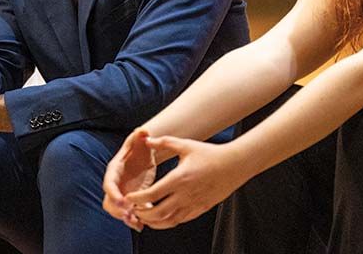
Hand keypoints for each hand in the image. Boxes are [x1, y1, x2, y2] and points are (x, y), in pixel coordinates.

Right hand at [102, 128, 156, 229]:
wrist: (145, 155)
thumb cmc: (141, 147)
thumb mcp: (141, 140)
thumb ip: (140, 136)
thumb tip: (143, 131)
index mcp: (114, 170)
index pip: (108, 183)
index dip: (113, 193)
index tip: (121, 201)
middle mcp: (115, 183)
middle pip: (109, 201)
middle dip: (117, 210)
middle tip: (129, 215)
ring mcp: (122, 193)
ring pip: (117, 211)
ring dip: (125, 218)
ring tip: (136, 223)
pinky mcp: (130, 200)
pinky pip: (127, 214)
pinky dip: (133, 221)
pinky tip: (142, 226)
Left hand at [123, 136, 240, 229]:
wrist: (233, 165)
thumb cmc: (209, 154)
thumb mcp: (185, 145)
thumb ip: (164, 142)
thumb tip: (147, 140)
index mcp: (179, 179)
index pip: (153, 194)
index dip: (138, 199)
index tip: (129, 197)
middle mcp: (185, 195)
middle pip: (158, 212)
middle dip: (142, 214)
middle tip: (133, 210)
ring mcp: (194, 204)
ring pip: (169, 221)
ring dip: (154, 222)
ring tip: (144, 217)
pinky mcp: (201, 209)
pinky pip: (181, 220)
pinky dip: (168, 222)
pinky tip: (162, 218)